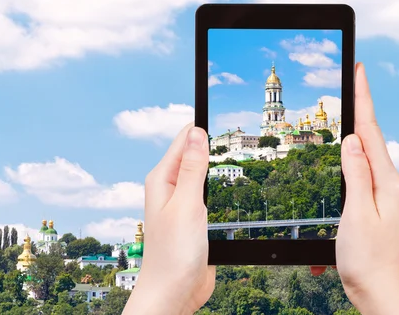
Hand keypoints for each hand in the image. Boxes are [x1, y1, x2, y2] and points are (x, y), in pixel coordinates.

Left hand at [123, 124, 215, 313]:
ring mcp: (184, 203)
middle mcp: (171, 188)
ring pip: (203, 173)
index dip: (202, 124)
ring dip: (216, 163)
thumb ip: (193, 168)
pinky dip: (219, 185)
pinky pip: (209, 193)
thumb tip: (197, 132)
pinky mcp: (196, 219)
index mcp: (163, 179)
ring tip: (233, 146)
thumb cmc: (173, 254)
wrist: (174, 292)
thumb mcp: (187, 205)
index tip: (220, 106)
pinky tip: (229, 183)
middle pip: (193, 154)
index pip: (183, 139)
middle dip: (211, 141)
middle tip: (236, 126)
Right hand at [312, 63, 398, 313]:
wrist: (378, 290)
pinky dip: (353, 152)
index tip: (359, 70)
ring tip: (352, 104)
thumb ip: (356, 174)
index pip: (371, 130)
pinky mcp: (372, 202)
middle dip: (362, 104)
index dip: (363, 98)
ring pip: (366, 150)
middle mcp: (386, 182)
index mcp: (384, 180)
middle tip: (354, 78)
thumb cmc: (367, 258)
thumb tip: (352, 139)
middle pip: (371, 135)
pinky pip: (361, 168)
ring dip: (358, 126)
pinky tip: (350, 148)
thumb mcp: (357, 213)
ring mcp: (380, 192)